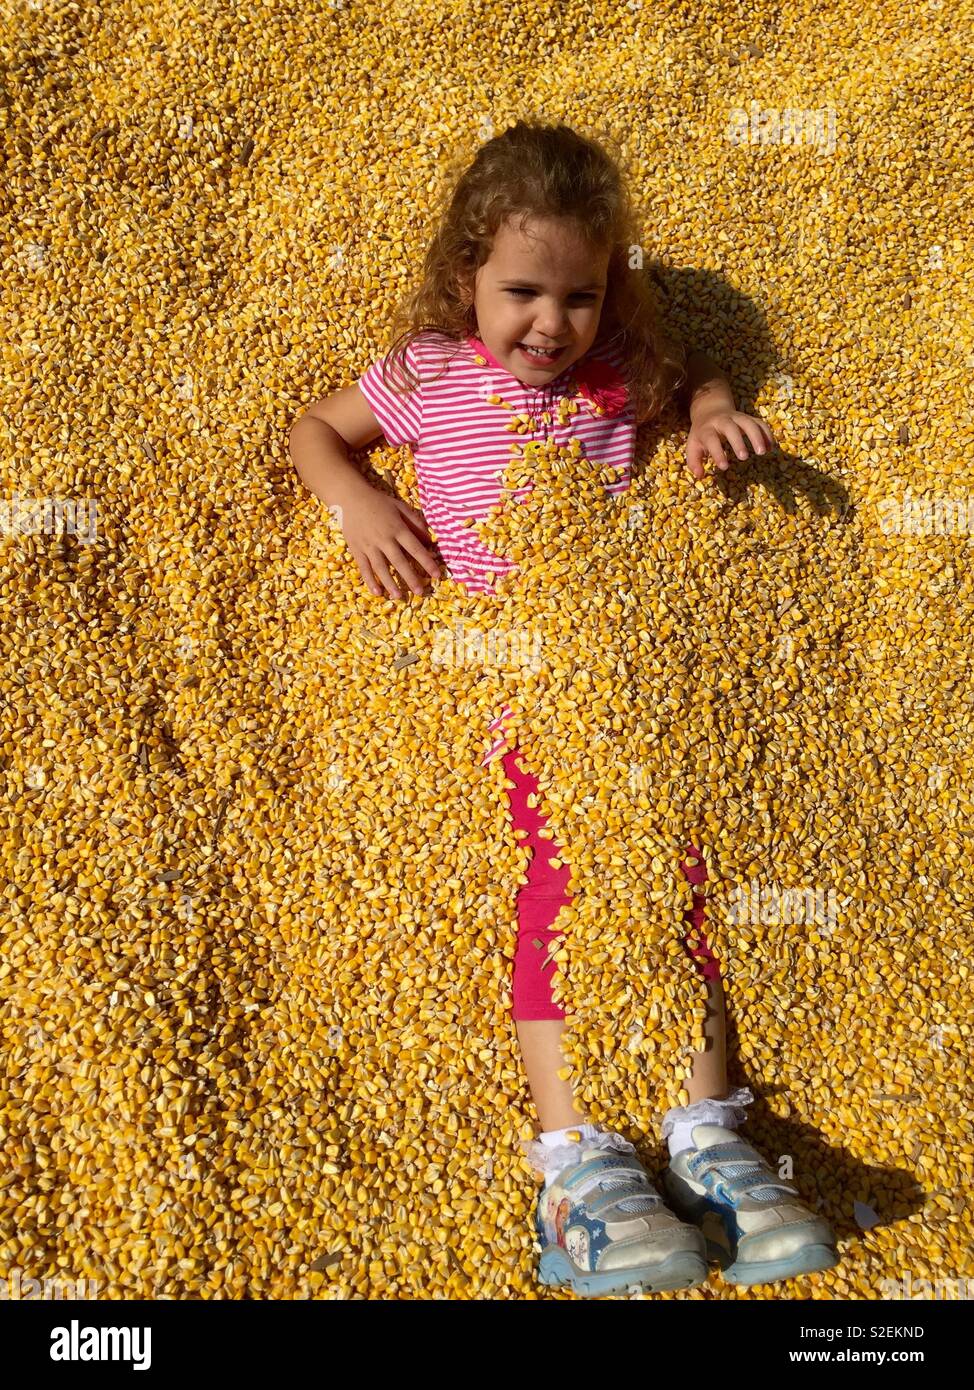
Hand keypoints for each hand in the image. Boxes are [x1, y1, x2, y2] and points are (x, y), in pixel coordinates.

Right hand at [336, 483, 442, 599]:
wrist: (350, 498)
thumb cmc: (378, 502)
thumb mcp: (400, 507)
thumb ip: (415, 523)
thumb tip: (429, 540)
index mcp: (397, 528)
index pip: (415, 549)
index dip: (427, 562)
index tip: (437, 575)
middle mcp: (384, 539)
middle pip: (400, 562)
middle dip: (411, 578)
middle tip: (421, 592)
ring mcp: (369, 545)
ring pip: (381, 568)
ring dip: (391, 583)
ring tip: (399, 596)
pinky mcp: (357, 549)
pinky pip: (364, 568)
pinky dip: (370, 581)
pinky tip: (377, 592)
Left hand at [685, 407, 775, 480]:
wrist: (711, 410)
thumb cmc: (702, 434)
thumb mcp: (693, 446)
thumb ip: (694, 461)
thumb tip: (700, 476)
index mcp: (707, 429)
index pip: (711, 439)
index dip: (717, 453)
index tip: (724, 467)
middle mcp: (722, 421)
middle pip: (731, 428)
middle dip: (738, 442)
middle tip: (744, 458)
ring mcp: (737, 417)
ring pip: (749, 422)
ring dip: (757, 436)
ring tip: (762, 452)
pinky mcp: (749, 418)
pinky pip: (760, 423)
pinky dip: (766, 434)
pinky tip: (771, 448)